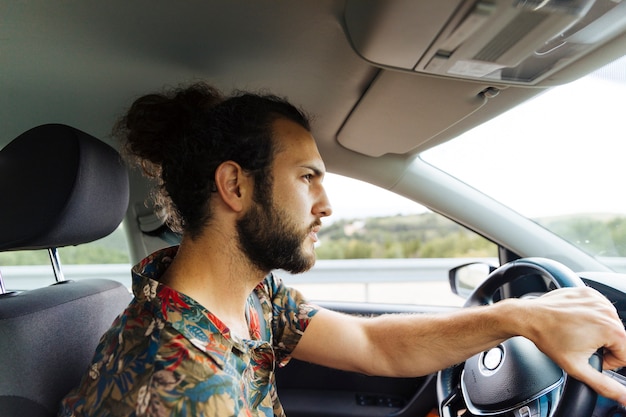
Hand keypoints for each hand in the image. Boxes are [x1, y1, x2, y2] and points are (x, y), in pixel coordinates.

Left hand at [522, 287, 625, 404]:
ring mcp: (598, 299)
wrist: (529, 317)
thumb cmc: (549, 338)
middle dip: (602, 346)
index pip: (625, 356)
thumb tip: (623, 398)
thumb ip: (604, 385)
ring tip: (575, 332)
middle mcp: (608, 311)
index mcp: (612, 330)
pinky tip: (574, 321)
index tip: (588, 356)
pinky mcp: (588, 293)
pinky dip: (589, 317)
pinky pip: (597, 310)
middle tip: (579, 344)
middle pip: (618, 339)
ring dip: (596, 331)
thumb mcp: (577, 368)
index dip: (606, 361)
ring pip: (608, 324)